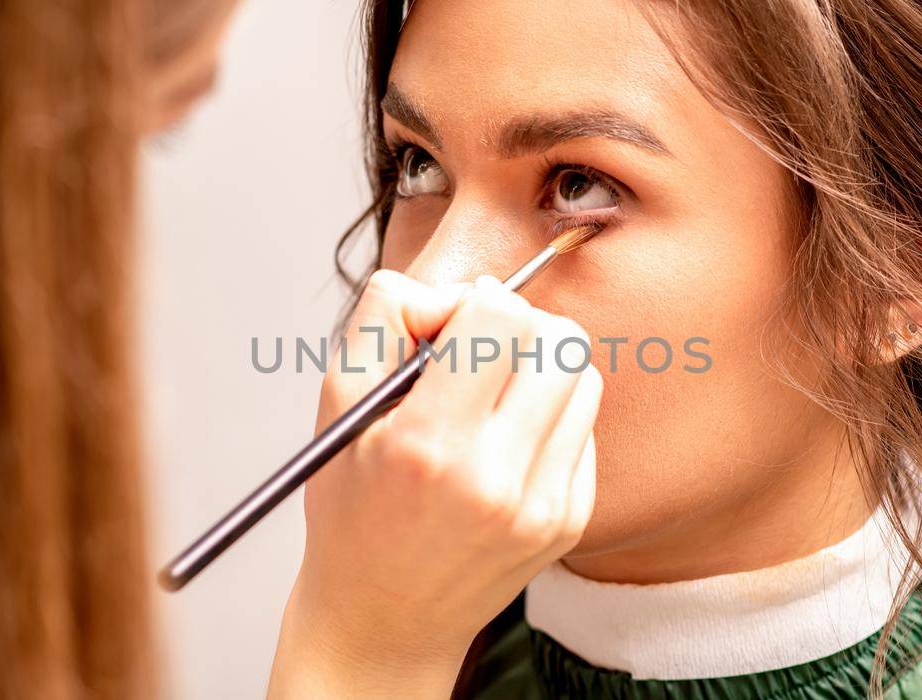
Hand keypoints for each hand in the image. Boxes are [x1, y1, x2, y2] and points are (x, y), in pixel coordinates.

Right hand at [269, 270, 601, 697]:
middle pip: (559, 338)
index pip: (501, 314)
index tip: (441, 333)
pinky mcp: (570, 520)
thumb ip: (383, 320)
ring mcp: (543, 505)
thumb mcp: (336, 405)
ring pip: (583, 377)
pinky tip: (503, 447)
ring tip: (488, 403)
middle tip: (472, 359)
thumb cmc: (353, 507)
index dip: (470, 304)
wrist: (384, 618)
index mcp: (429, 444)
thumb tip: (455, 289)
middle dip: (516, 329)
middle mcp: (497, 479)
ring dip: (540, 371)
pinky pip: (586, 426)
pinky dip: (549, 418)